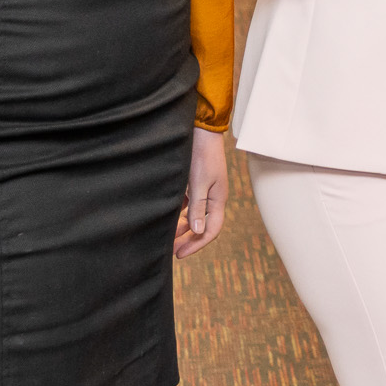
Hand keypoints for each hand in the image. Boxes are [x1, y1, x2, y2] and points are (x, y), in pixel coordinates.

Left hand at [174, 127, 228, 258]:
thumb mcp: (198, 183)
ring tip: (168, 234)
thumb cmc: (201, 155)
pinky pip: (190, 204)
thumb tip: (198, 230)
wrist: (201, 131)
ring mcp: (205, 190)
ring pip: (195, 215)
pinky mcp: (197, 182)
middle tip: (172, 250)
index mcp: (218, 199)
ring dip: (183, 227)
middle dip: (189, 239)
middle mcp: (213, 197)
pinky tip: (169, 214)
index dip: (197, 244)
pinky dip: (181, 212)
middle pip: (203, 225)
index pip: (211, 230)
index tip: (180, 254)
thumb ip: (197, 207)